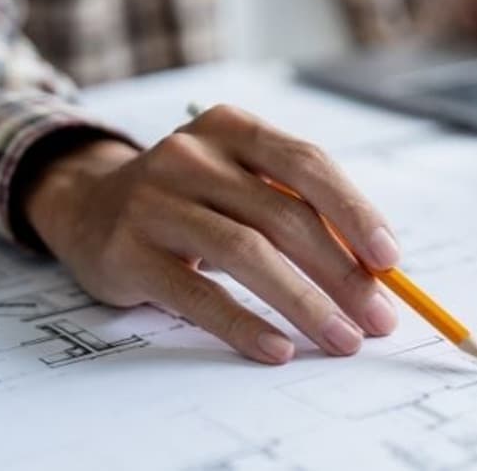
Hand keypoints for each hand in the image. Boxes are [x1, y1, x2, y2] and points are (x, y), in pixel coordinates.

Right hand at [23, 106, 399, 363]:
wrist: (86, 203)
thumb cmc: (190, 197)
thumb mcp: (238, 180)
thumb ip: (296, 208)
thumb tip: (374, 270)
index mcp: (231, 128)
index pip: (306, 164)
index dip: (354, 211)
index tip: (390, 259)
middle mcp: (191, 156)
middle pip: (283, 215)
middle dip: (341, 272)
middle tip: (378, 316)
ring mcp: (154, 202)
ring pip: (246, 253)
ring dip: (305, 302)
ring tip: (342, 338)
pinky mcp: (128, 253)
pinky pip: (197, 293)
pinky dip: (243, 323)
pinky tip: (278, 348)